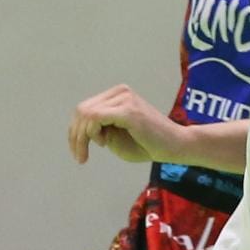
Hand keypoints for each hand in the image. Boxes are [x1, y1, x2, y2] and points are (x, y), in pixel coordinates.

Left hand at [69, 84, 183, 164]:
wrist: (174, 147)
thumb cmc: (147, 145)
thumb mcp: (115, 136)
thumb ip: (98, 129)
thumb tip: (79, 128)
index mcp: (117, 95)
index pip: (85, 108)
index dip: (75, 131)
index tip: (79, 152)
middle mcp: (120, 92)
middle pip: (82, 110)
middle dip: (75, 136)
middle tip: (80, 157)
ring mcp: (124, 99)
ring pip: (86, 114)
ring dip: (82, 137)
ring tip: (88, 154)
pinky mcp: (128, 110)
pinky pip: (96, 118)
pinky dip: (92, 133)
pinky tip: (104, 144)